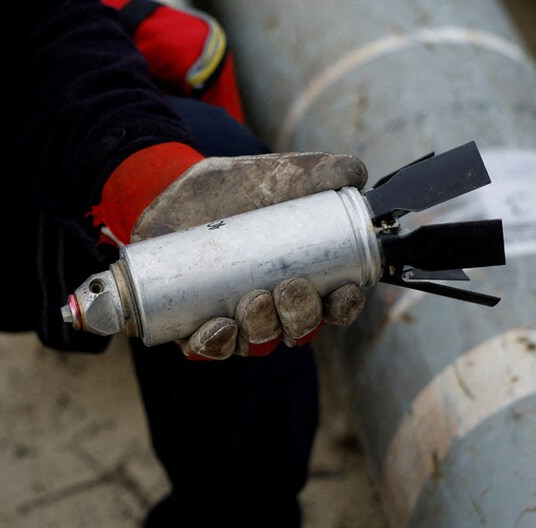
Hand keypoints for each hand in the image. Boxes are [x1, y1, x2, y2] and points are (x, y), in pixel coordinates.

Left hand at [132, 151, 369, 359]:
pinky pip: (205, 349)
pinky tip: (219, 327)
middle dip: (299, 317)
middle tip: (288, 288)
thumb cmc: (238, 186)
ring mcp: (234, 319)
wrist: (177, 185)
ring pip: (256, 342)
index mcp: (304, 279)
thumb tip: (358, 175)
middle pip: (297, 330)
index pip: (333, 306)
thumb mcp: (280, 173)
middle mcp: (273, 307)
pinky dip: (214, 345)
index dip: (343, 307)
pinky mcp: (192, 323)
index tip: (342, 293)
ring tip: (254, 300)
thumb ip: (321, 170)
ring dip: (262, 329)